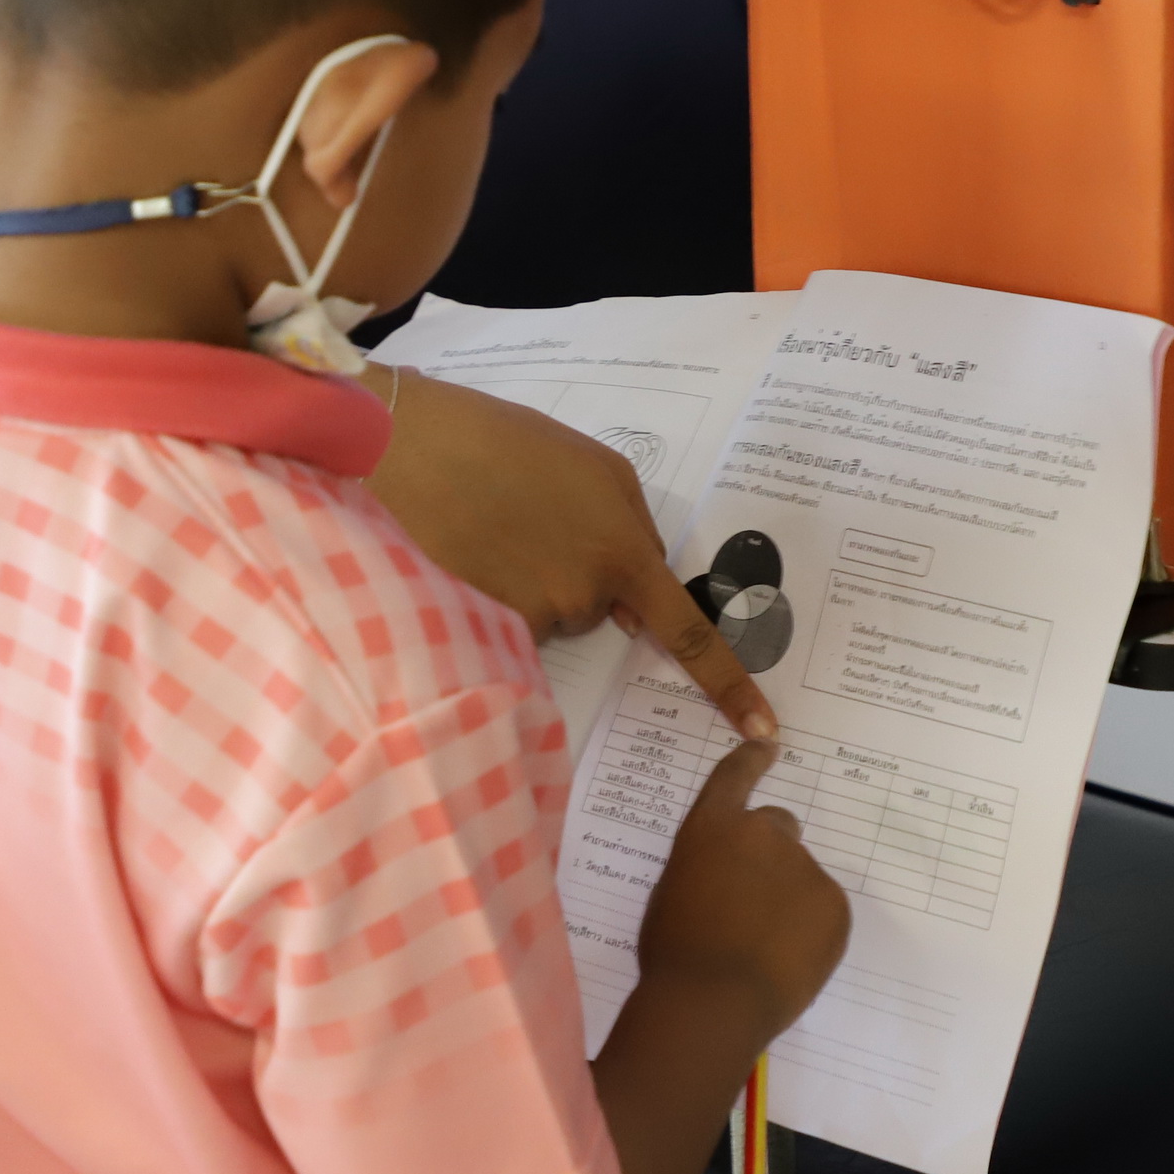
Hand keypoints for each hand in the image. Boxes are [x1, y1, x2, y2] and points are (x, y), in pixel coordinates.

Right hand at [365, 376, 777, 737]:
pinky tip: (469, 548)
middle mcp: (583, 597)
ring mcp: (530, 618)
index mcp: (623, 552)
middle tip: (536, 518)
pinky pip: (509, 626)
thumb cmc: (507, 443)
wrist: (409, 446)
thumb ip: (635, 533)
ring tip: (495, 523)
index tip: (763, 730)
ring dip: (534, 583)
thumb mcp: (599, 467)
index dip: (728, 684)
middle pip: (602, 611)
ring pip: (554, 619)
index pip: (688, 633)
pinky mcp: (481, 628)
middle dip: (581, 576)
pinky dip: (496, 594)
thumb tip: (638, 610)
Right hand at [639, 740, 850, 1042]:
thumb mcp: (673, 892)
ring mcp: (805, 868)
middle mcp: (763, 834)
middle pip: (779, 827)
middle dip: (769, 855)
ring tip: (762, 948)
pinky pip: (824, 910)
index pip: (735, 776)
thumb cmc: (675, 953)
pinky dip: (811, 929)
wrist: (712, 1004)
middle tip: (751, 902)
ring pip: (801, 877)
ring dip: (788, 899)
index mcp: (712, 828)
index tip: (768, 746)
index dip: (752, 759)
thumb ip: (706, 866)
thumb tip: (729, 873)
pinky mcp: (835, 904)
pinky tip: (785, 961)